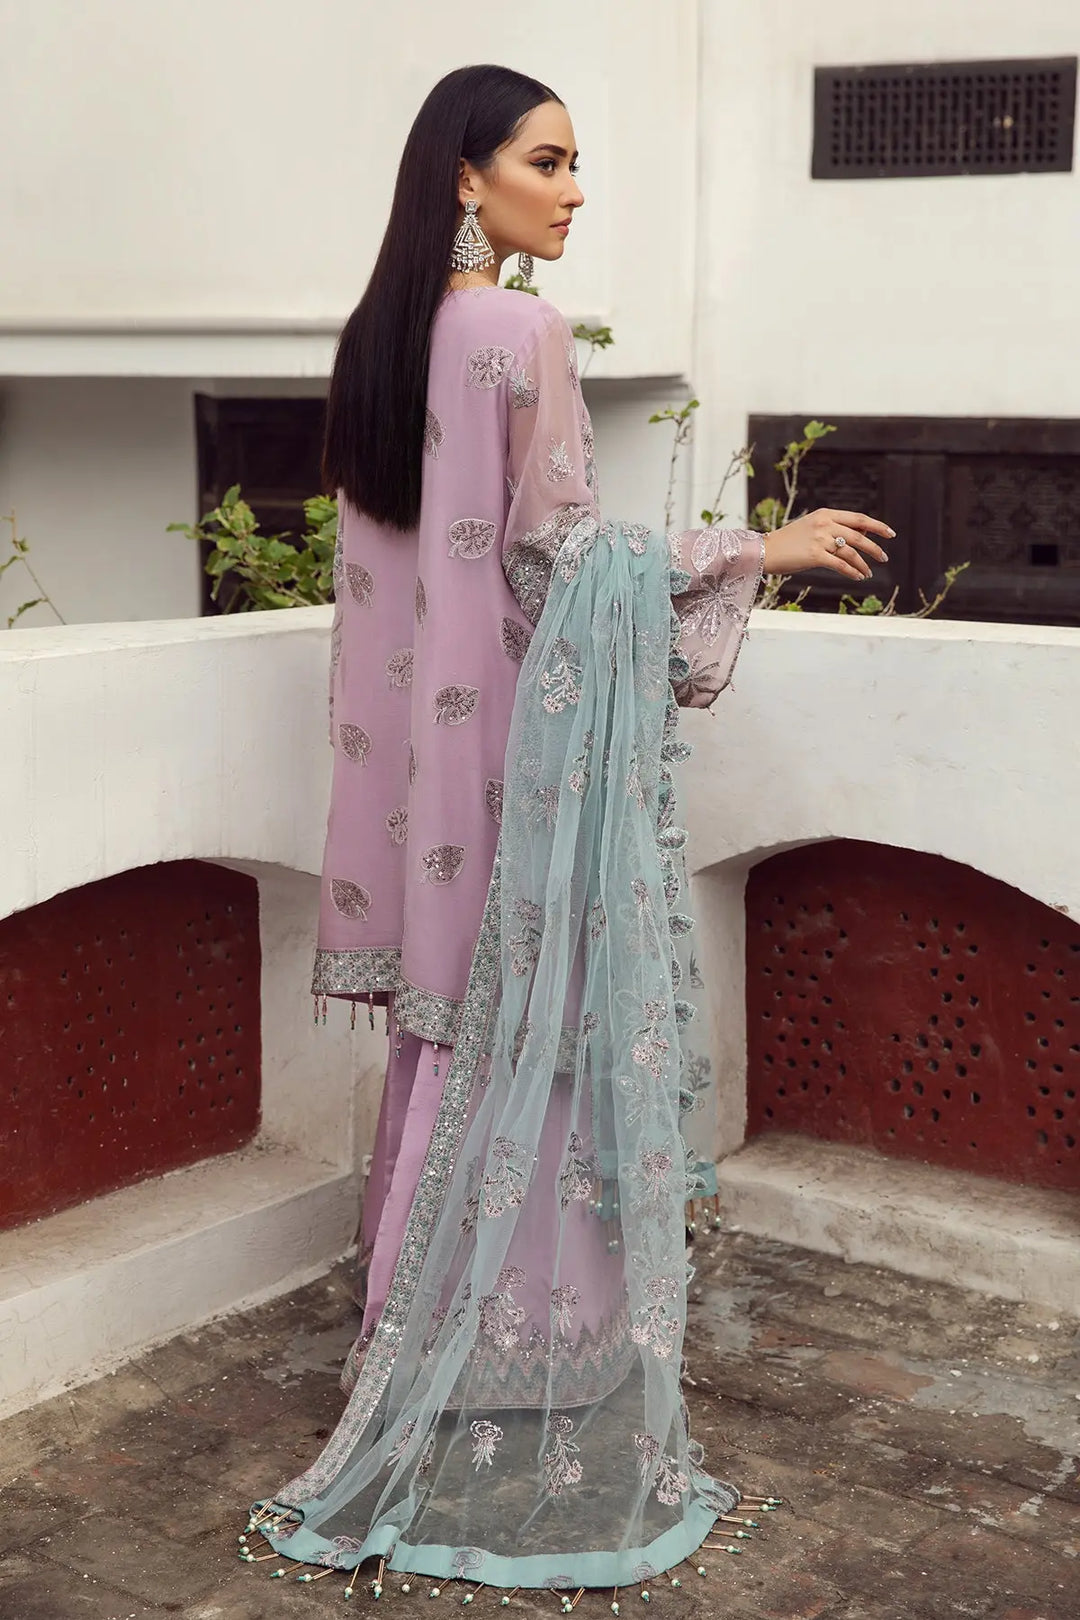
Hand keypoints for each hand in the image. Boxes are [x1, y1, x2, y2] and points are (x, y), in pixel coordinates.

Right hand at [762, 509, 893, 581]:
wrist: (766, 550)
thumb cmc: (789, 541)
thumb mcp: (812, 526)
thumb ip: (834, 527)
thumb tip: (860, 533)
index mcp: (826, 514)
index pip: (858, 518)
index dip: (877, 526)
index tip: (890, 534)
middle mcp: (825, 524)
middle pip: (859, 536)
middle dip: (874, 548)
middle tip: (883, 557)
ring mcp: (820, 539)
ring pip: (851, 552)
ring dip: (863, 564)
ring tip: (868, 573)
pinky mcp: (815, 555)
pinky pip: (841, 565)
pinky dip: (852, 571)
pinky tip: (858, 577)